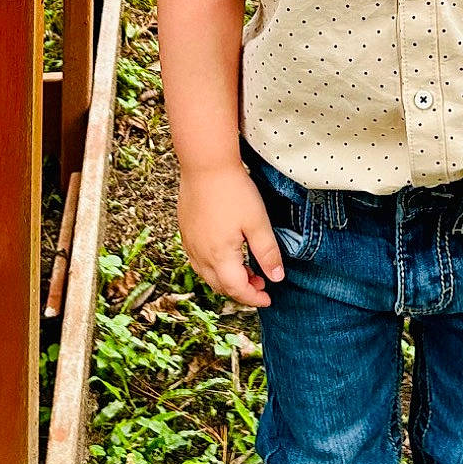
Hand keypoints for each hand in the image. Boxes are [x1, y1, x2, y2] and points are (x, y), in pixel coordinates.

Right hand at [178, 163, 285, 307]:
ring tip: (246, 269)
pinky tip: (227, 253)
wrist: (205, 164)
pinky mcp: (186, 232)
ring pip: (207, 274)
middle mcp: (200, 255)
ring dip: (227, 279)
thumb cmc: (233, 191)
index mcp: (220, 256)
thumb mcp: (258, 223)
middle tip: (261, 283)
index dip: (254, 298)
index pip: (237, 290)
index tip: (268, 298)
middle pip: (220, 286)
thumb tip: (276, 278)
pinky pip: (198, 260)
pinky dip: (215, 266)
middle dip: (241, 290)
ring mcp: (190, 244)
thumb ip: (267, 253)